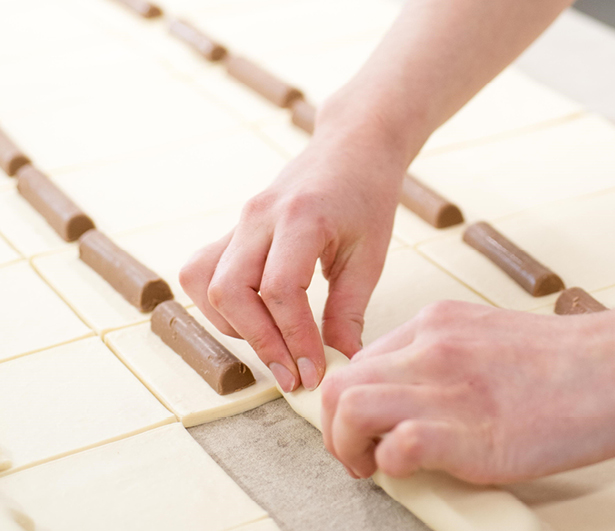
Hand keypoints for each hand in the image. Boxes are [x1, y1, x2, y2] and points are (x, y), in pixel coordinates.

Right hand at [180, 123, 405, 391]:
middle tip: (291, 375)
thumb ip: (350, 309)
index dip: (293, 339)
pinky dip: (221, 305)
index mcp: (301, 218)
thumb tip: (341, 361)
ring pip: (206, 283)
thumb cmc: (367, 197)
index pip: (280, 291)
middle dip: (259, 342)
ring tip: (275, 348)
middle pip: (231, 291)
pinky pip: (203, 271)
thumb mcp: (371, 255)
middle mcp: (259, 217)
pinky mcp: (233, 229)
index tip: (312, 373)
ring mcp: (239, 220)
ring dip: (234, 326)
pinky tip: (254, 321)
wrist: (351, 148)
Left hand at [318, 300, 614, 482]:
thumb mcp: (493, 339)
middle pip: (337, 384)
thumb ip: (449, 361)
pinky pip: (394, 447)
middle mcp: (431, 347)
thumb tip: (419, 402)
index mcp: (437, 325)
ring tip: (377, 467)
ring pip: (347, 407)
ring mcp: (446, 386)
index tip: (366, 431)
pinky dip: (392, 466)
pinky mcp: (467, 431)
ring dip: (348, 448)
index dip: (351, 404)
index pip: (359, 363)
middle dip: (334, 429)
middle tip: (360, 456)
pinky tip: (417, 471)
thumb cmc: (576, 361)